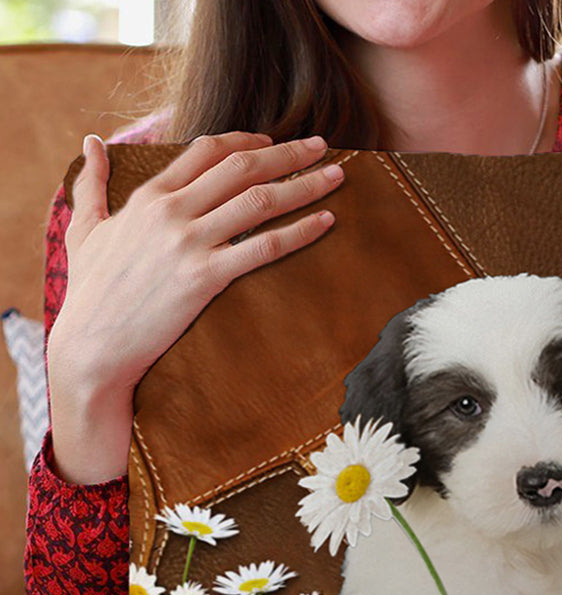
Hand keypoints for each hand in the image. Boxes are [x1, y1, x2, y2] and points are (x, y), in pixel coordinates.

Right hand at [47, 130, 344, 482]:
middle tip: (322, 145)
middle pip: (242, 167)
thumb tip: (91, 142)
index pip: (207, 150)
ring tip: (337, 176)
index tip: (273, 141)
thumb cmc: (91, 292)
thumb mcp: (84, 230)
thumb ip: (90, 184)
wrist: (92, 345)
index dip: (247, 141)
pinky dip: (300, 231)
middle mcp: (172, 212)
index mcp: (149, 196)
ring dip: (304, 184)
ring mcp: (190, 243)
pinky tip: (326, 221)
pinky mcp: (206, 277)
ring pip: (260, 200)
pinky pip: (264, 247)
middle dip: (288, 152)